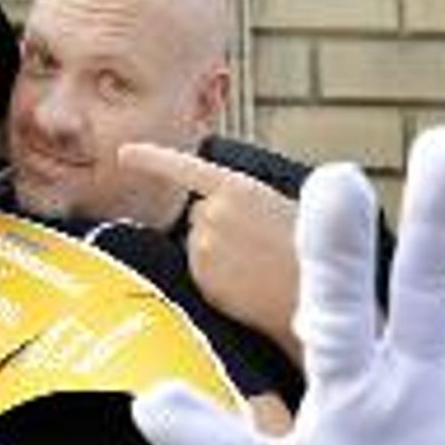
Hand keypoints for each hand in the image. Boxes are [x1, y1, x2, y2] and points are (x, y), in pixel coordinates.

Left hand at [119, 143, 299, 359]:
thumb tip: (217, 208)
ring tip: (259, 266)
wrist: (319, 291)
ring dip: (221, 254)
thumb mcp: (281, 206)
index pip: (183, 167)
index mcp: (237, 188)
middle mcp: (212, 215)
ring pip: (202, 246)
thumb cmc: (312, 248)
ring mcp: (204, 250)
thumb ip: (243, 201)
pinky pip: (204, 275)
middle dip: (220, 226)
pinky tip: (250, 284)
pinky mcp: (203, 282)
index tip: (124, 153)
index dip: (151, 159)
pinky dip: (221, 280)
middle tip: (258, 243)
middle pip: (201, 215)